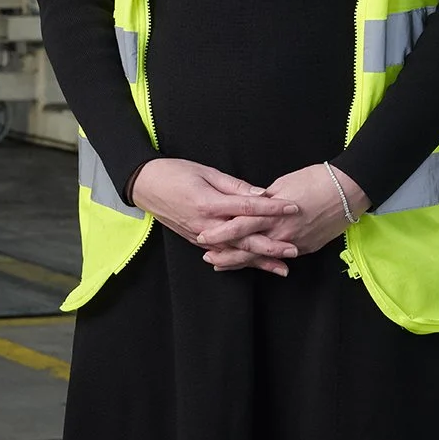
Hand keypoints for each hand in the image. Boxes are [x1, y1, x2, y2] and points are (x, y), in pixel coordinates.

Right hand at [130, 157, 299, 273]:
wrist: (145, 185)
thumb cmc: (175, 172)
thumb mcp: (206, 172)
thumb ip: (234, 186)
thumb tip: (260, 194)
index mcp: (209, 203)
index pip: (247, 208)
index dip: (272, 209)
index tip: (292, 208)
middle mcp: (206, 225)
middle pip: (244, 238)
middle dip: (271, 246)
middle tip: (294, 250)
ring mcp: (200, 236)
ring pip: (235, 252)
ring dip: (259, 261)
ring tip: (282, 268)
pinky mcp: (195, 240)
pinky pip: (222, 254)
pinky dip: (239, 262)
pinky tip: (254, 267)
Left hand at [198, 162, 366, 272]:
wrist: (349, 191)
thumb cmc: (316, 180)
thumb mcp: (284, 183)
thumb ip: (264, 197)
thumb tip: (250, 202)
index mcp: (272, 213)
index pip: (239, 225)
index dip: (220, 232)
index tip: (203, 236)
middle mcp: (281, 231)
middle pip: (247, 247)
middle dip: (225, 254)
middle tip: (207, 257)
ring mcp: (294, 242)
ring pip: (262, 256)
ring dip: (241, 261)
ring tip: (222, 265)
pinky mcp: (306, 248)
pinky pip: (280, 257)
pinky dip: (265, 261)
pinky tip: (254, 263)